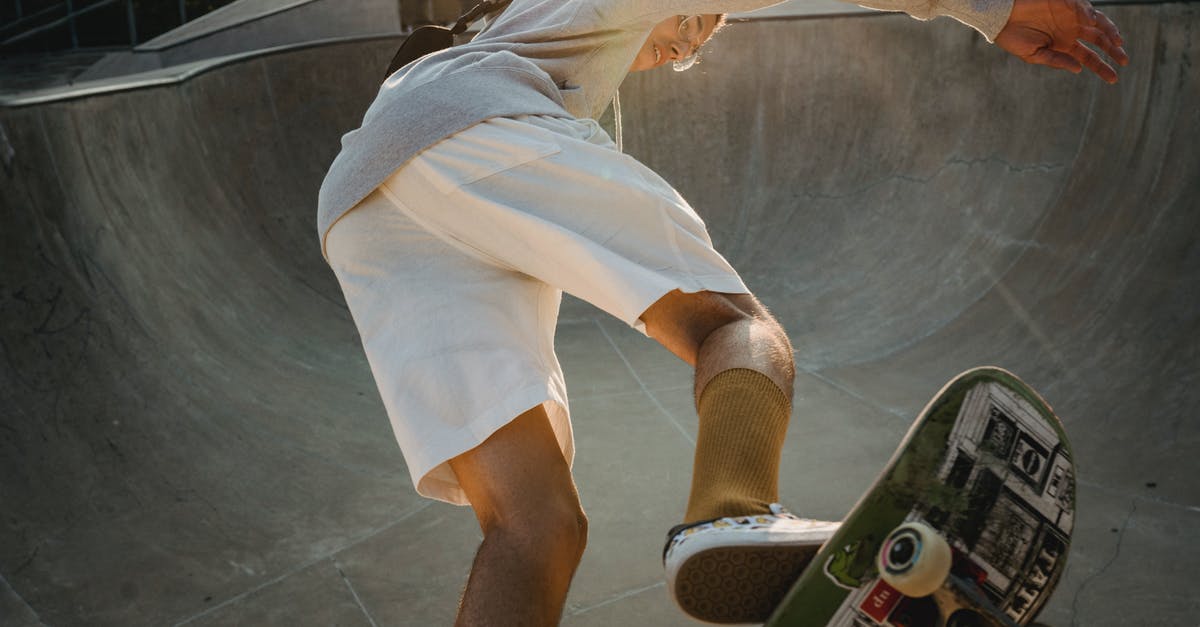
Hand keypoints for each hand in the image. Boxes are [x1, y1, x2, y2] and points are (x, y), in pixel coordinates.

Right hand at [994, 0, 1129, 83]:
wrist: (1002, 16)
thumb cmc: (1013, 37)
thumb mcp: (1033, 55)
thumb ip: (1056, 60)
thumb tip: (1078, 68)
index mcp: (1063, 46)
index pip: (1089, 58)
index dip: (1102, 68)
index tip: (1114, 79)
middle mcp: (1071, 31)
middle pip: (1100, 41)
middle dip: (1113, 51)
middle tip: (1124, 61)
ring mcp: (1071, 17)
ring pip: (1099, 24)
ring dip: (1110, 32)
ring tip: (1116, 42)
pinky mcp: (1067, 3)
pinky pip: (1085, 9)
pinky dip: (1091, 15)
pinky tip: (1091, 23)